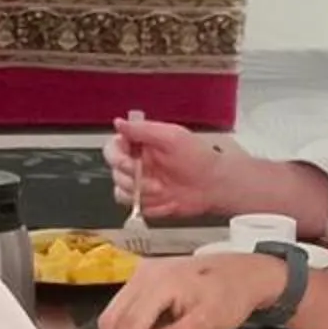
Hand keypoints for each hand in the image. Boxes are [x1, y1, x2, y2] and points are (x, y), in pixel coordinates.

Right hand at [98, 252, 285, 328]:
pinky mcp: (143, 279)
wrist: (244, 273)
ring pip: (115, 315)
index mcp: (160, 283)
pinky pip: (124, 309)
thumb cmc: (230, 296)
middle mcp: (144, 275)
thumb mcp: (203, 325)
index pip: (130, 326)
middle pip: (115, 320)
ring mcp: (142, 274)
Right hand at [107, 115, 241, 221]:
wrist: (214, 185)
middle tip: (151, 181)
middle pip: (114, 172)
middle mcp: (137, 163)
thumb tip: (119, 122)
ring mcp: (141, 184)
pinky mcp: (146, 202)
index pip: (113, 148)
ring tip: (162, 190)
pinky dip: (147, 205)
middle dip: (131, 178)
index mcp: (140, 145)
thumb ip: (143, 130)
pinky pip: (134, 206)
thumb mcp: (171, 137)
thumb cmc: (198, 158)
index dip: (117, 157)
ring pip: (120, 191)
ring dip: (139, 193)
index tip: (128, 162)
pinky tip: (165, 200)